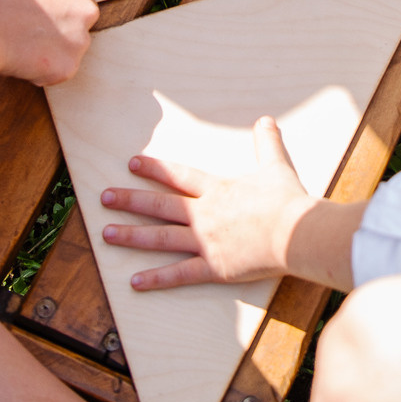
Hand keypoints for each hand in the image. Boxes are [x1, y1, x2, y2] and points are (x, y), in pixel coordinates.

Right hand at [0, 0, 98, 85]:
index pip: (77, 1)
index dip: (56, 11)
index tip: (38, 16)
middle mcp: (86, 11)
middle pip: (77, 29)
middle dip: (57, 35)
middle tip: (27, 36)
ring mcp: (80, 41)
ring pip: (66, 54)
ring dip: (47, 55)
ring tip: (18, 47)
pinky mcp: (68, 67)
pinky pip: (54, 74)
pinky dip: (38, 73)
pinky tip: (19, 61)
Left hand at [99, 116, 316, 289]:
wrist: (296, 232)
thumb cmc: (288, 200)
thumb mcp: (277, 166)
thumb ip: (267, 143)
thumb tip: (266, 120)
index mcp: (217, 190)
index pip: (178, 176)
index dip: (154, 169)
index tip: (132, 163)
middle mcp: (204, 214)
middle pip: (159, 205)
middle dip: (129, 200)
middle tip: (104, 197)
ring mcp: (206, 242)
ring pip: (161, 238)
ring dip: (132, 236)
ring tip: (106, 234)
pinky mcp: (214, 267)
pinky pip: (179, 274)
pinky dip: (156, 279)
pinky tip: (134, 281)